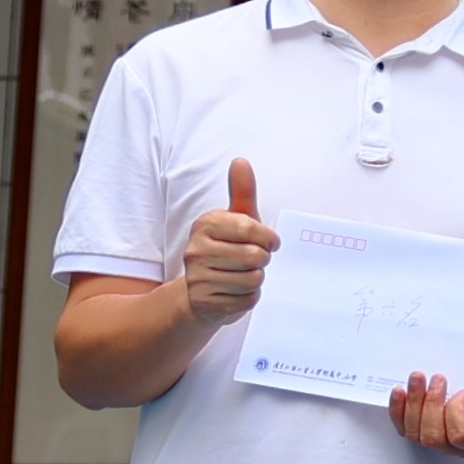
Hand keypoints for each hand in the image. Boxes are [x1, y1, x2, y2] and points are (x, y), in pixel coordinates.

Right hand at [181, 159, 275, 327]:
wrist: (200, 292)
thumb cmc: (226, 250)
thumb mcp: (236, 219)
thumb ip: (242, 192)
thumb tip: (240, 161)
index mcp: (205, 225)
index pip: (252, 229)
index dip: (268, 238)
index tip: (266, 241)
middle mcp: (195, 250)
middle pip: (257, 256)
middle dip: (262, 260)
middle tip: (249, 260)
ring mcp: (197, 278)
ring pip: (254, 279)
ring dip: (255, 279)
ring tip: (239, 275)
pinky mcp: (205, 302)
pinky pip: (248, 299)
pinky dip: (248, 297)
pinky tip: (233, 291)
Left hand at [389, 358, 463, 455]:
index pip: (461, 436)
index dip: (455, 413)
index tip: (462, 392)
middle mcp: (463, 447)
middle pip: (434, 438)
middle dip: (430, 405)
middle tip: (438, 378)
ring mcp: (443, 441)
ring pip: (416, 434)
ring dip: (412, 404)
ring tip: (418, 378)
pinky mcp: (426, 431)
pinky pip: (405, 428)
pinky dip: (398, 410)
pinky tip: (400, 391)